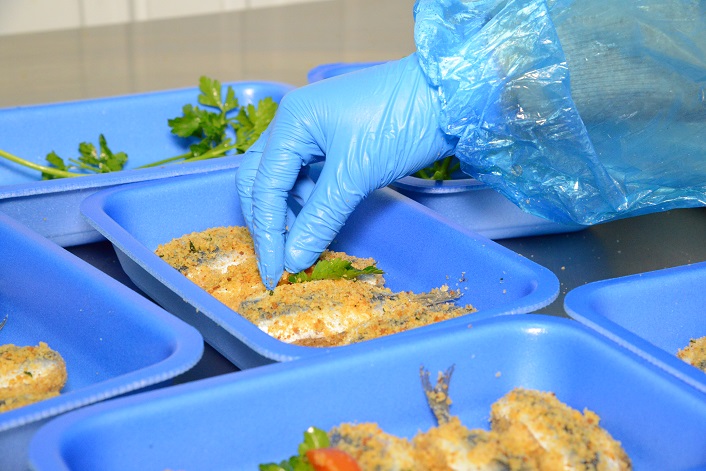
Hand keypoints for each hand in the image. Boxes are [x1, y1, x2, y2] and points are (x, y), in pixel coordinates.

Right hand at [235, 53, 457, 288]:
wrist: (449, 96)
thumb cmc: (401, 122)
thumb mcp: (356, 175)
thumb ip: (320, 218)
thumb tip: (294, 260)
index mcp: (290, 121)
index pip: (263, 185)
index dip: (267, 233)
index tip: (274, 272)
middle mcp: (294, 122)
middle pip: (262, 179)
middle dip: (267, 221)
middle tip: (278, 262)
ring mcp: (314, 129)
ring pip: (284, 179)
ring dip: (289, 214)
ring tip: (301, 246)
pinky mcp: (335, 140)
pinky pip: (309, 176)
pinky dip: (310, 202)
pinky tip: (319, 223)